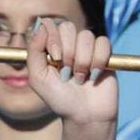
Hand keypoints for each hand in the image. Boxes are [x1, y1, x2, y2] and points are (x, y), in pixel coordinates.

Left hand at [24, 19, 116, 139]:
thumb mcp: (38, 78)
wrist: (84, 115)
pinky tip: (93, 75)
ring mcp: (88, 48)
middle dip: (67, 51)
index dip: (53, 38)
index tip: (54, 58)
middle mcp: (69, 45)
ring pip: (86, 36)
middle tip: (66, 72)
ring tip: (79, 78)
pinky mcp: (106, 54)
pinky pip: (103, 42)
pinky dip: (98, 60)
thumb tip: (42, 24)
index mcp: (51, 47)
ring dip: (82, 60)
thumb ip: (34, 51)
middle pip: (68, 27)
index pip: (51, 25)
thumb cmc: (59, 98)